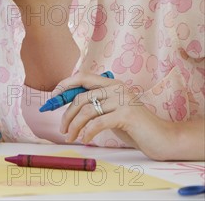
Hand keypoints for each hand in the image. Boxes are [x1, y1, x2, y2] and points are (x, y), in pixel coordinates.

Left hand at [57, 72, 186, 159]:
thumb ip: (95, 104)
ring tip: (70, 137)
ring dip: (74, 126)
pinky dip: (88, 132)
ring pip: (87, 111)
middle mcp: (116, 87)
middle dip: (67, 114)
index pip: (82, 76)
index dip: (65, 85)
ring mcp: (122, 100)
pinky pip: (98, 123)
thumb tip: (68, 105)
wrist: (162, 138)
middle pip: (81, 97)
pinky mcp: (126, 115)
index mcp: (111, 83)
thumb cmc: (134, 126)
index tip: (53, 98)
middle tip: (62, 129)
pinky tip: (85, 140)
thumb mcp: (111, 111)